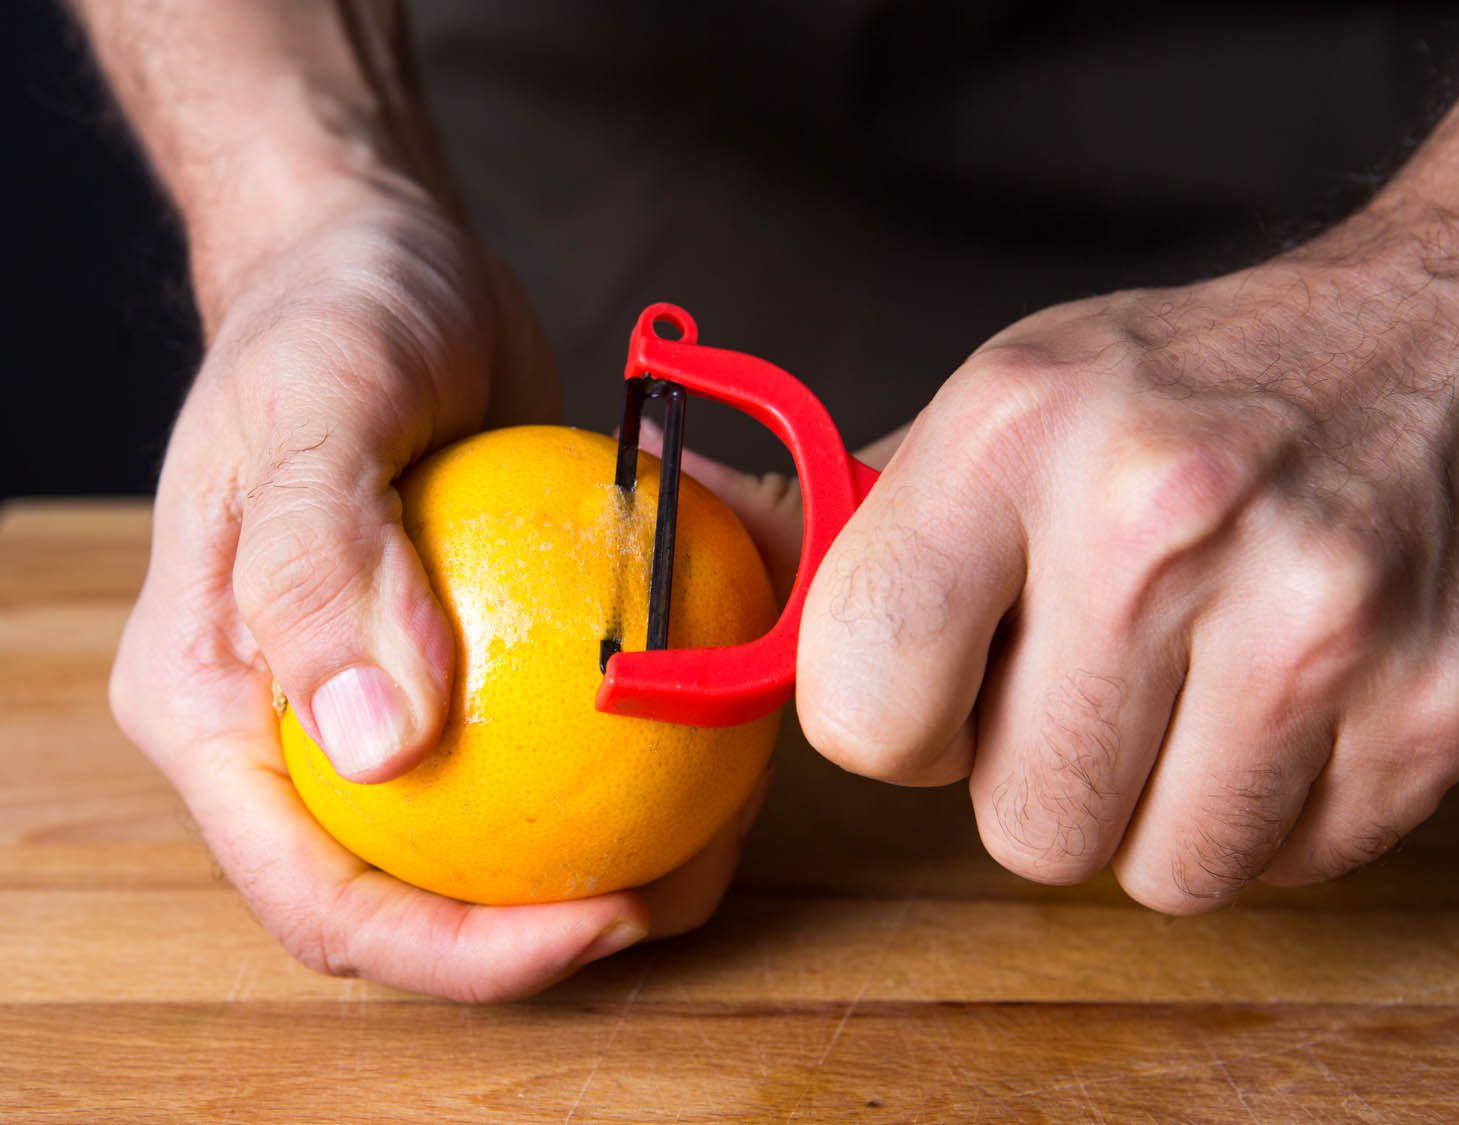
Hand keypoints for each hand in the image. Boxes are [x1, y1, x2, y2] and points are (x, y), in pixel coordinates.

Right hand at [110, 189, 766, 999]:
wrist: (376, 260)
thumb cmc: (328, 315)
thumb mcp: (314, 407)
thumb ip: (321, 565)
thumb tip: (377, 746)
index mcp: (217, 710)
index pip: (316, 894)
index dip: (454, 950)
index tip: (597, 921)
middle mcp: (290, 730)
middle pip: (409, 896)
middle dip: (543, 934)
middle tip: (677, 889)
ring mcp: (376, 702)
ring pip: (485, 841)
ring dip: (600, 864)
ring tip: (712, 836)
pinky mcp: (457, 662)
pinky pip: (541, 749)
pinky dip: (626, 766)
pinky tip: (711, 748)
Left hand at [792, 203, 1458, 910]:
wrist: (1447, 334)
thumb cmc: (1188, 389)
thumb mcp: (1002, 408)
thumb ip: (850, 522)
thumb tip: (700, 547)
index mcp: (1013, 432)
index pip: (857, 698)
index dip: (887, 723)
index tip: (936, 687)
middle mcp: (1159, 515)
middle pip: (1021, 827)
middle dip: (1041, 773)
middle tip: (1100, 666)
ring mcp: (1316, 614)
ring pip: (1157, 874)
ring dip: (1157, 800)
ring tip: (1199, 674)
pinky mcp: (1438, 702)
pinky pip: (1284, 865)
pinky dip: (1271, 803)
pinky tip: (1289, 687)